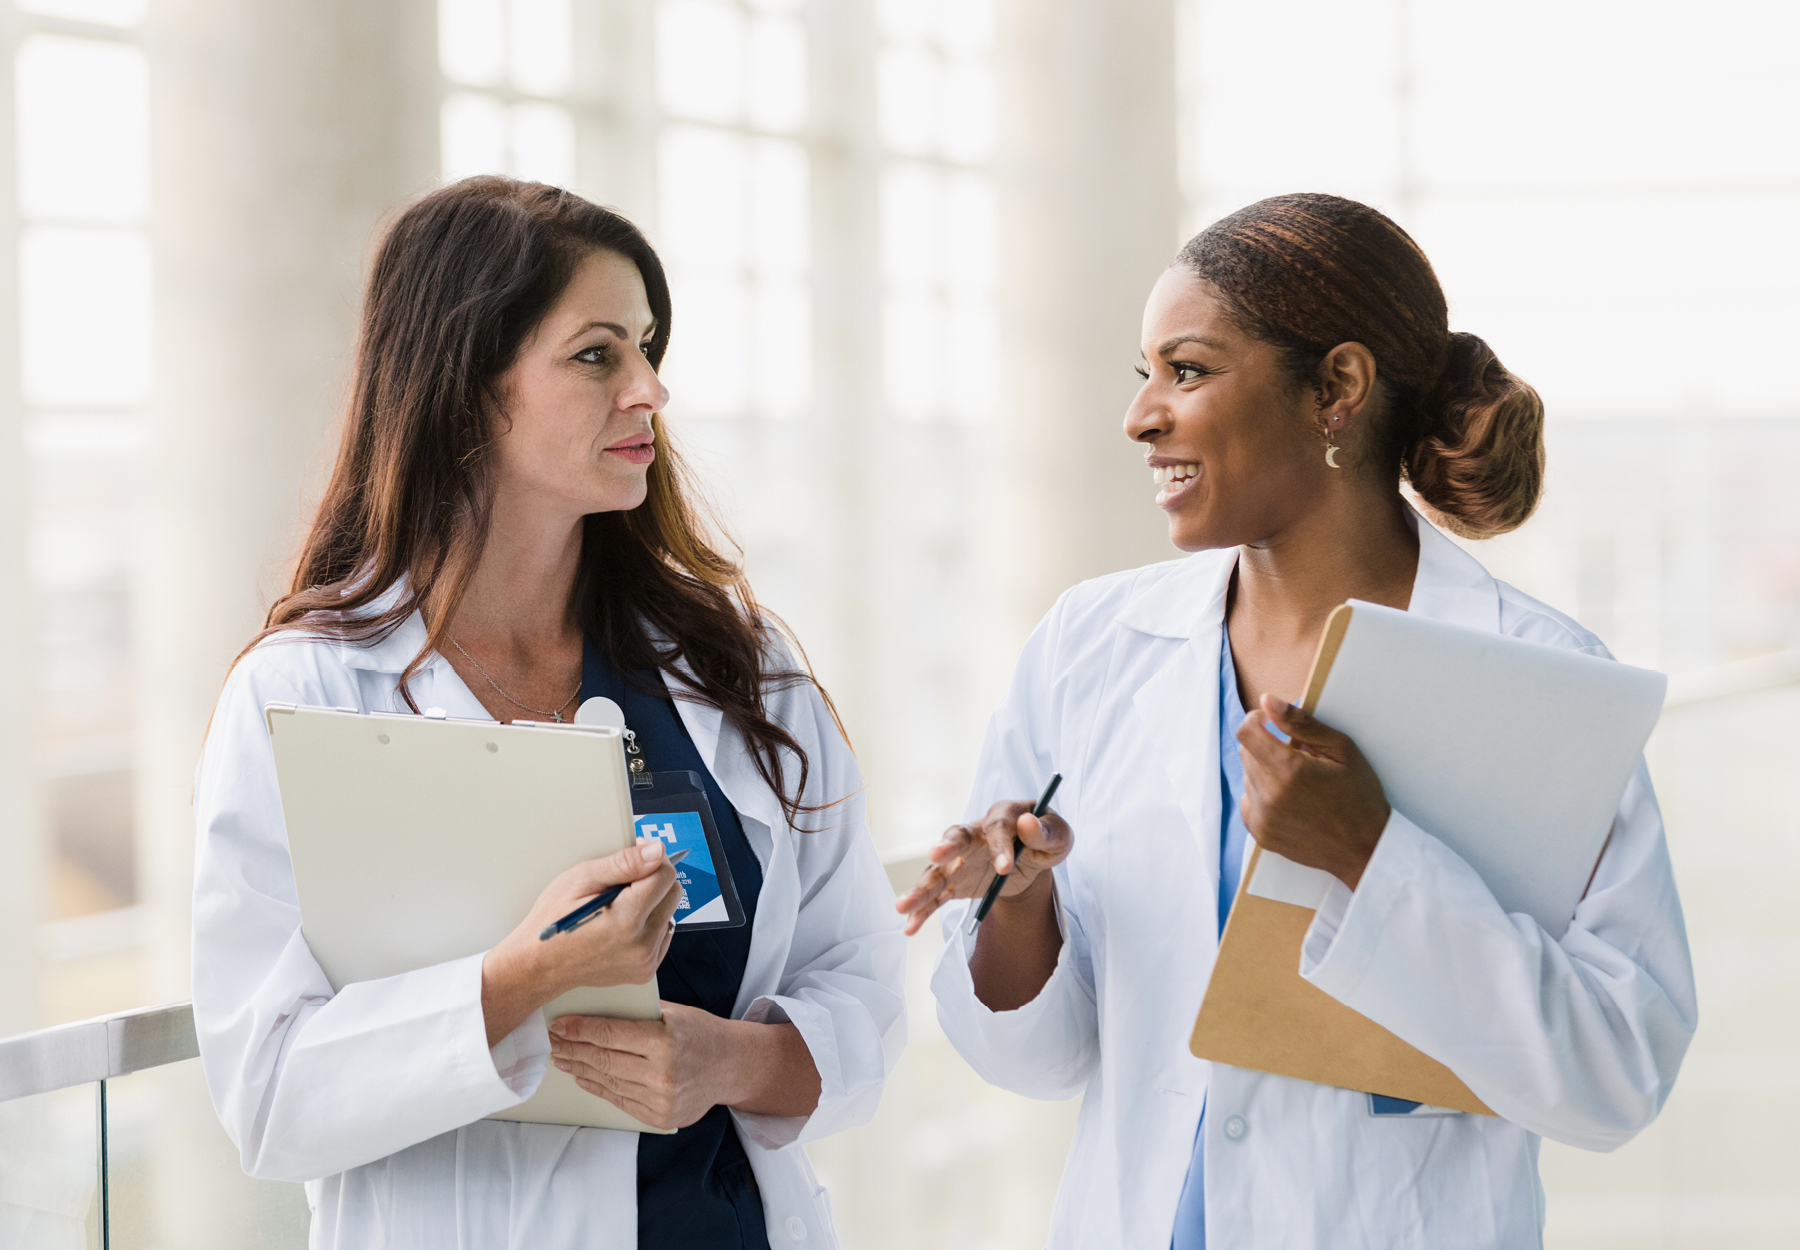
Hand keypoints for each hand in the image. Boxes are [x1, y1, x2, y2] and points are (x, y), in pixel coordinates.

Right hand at [480, 839, 681, 1045]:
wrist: (540, 966)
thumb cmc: (553, 922)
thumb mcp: (580, 880)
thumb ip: (623, 864)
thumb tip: (656, 852)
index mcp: (626, 920)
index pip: (665, 876)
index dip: (651, 858)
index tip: (636, 854)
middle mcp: (641, 944)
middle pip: (673, 894)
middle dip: (654, 879)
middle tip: (624, 880)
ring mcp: (645, 961)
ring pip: (669, 913)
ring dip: (652, 902)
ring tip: (619, 905)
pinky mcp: (645, 970)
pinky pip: (663, 935)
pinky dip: (649, 924)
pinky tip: (623, 924)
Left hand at [549, 1005, 821, 1129]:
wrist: (732, 1067)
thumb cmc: (703, 1033)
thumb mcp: (675, 1013)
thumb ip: (639, 1015)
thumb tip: (595, 1011)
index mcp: (665, 1041)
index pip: (610, 1034)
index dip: (580, 1029)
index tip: (560, 1024)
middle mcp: (662, 1074)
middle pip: (603, 1060)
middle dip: (573, 1048)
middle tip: (553, 1040)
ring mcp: (660, 1099)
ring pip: (607, 1082)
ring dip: (580, 1068)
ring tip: (562, 1058)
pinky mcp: (659, 1116)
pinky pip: (620, 1100)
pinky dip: (598, 1087)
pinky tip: (583, 1076)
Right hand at [895, 800, 1073, 936]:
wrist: (1031, 856)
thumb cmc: (1045, 838)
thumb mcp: (1059, 836)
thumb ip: (1047, 831)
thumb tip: (1027, 824)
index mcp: (1002, 815)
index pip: (998, 827)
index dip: (1000, 846)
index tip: (1005, 867)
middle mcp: (975, 834)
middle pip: (956, 838)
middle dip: (946, 847)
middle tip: (937, 856)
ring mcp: (962, 858)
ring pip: (938, 870)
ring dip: (921, 887)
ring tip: (902, 906)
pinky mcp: (957, 880)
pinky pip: (938, 895)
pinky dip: (923, 910)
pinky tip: (910, 927)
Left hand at [1237, 694, 1389, 888]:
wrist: (1365, 849)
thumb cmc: (1360, 796)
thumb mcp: (1341, 750)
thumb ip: (1301, 723)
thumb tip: (1267, 701)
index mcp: (1289, 770)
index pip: (1247, 732)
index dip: (1256, 720)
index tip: (1271, 722)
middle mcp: (1270, 795)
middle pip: (1247, 753)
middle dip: (1267, 746)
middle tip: (1298, 755)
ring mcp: (1263, 818)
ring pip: (1247, 776)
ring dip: (1266, 771)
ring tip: (1298, 781)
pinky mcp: (1260, 833)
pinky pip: (1248, 801)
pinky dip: (1263, 795)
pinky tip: (1289, 799)